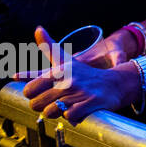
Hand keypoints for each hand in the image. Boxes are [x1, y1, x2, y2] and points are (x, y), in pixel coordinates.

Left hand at [18, 27, 139, 122]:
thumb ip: (49, 46)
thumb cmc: (86, 74)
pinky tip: (80, 110)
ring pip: (52, 112)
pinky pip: (70, 116)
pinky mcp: (91, 102)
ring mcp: (80, 92)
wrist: (116, 82)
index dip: (34, 95)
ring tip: (69, 106)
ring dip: (58, 113)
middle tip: (57, 101)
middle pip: (37, 104)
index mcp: (59, 70)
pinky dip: (73, 117)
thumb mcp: (67, 58)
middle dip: (44, 106)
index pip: (29, 89)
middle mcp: (68, 80)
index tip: (43, 93)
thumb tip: (38, 28)